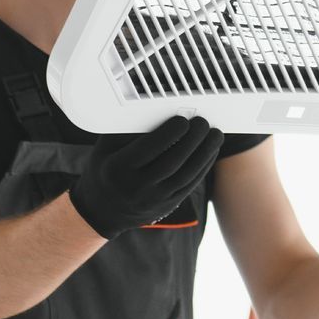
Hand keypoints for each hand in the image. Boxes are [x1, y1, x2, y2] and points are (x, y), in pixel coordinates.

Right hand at [69, 116, 223, 239]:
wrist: (103, 211)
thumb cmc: (105, 170)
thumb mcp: (104, 149)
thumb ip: (125, 129)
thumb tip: (154, 107)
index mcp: (117, 169)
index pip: (147, 150)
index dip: (168, 133)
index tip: (181, 119)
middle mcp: (136, 187)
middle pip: (171, 163)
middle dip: (192, 140)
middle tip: (202, 121)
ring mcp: (154, 199)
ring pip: (186, 176)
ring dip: (204, 153)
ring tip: (215, 134)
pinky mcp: (167, 205)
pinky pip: (190, 185)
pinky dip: (204, 166)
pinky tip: (211, 150)